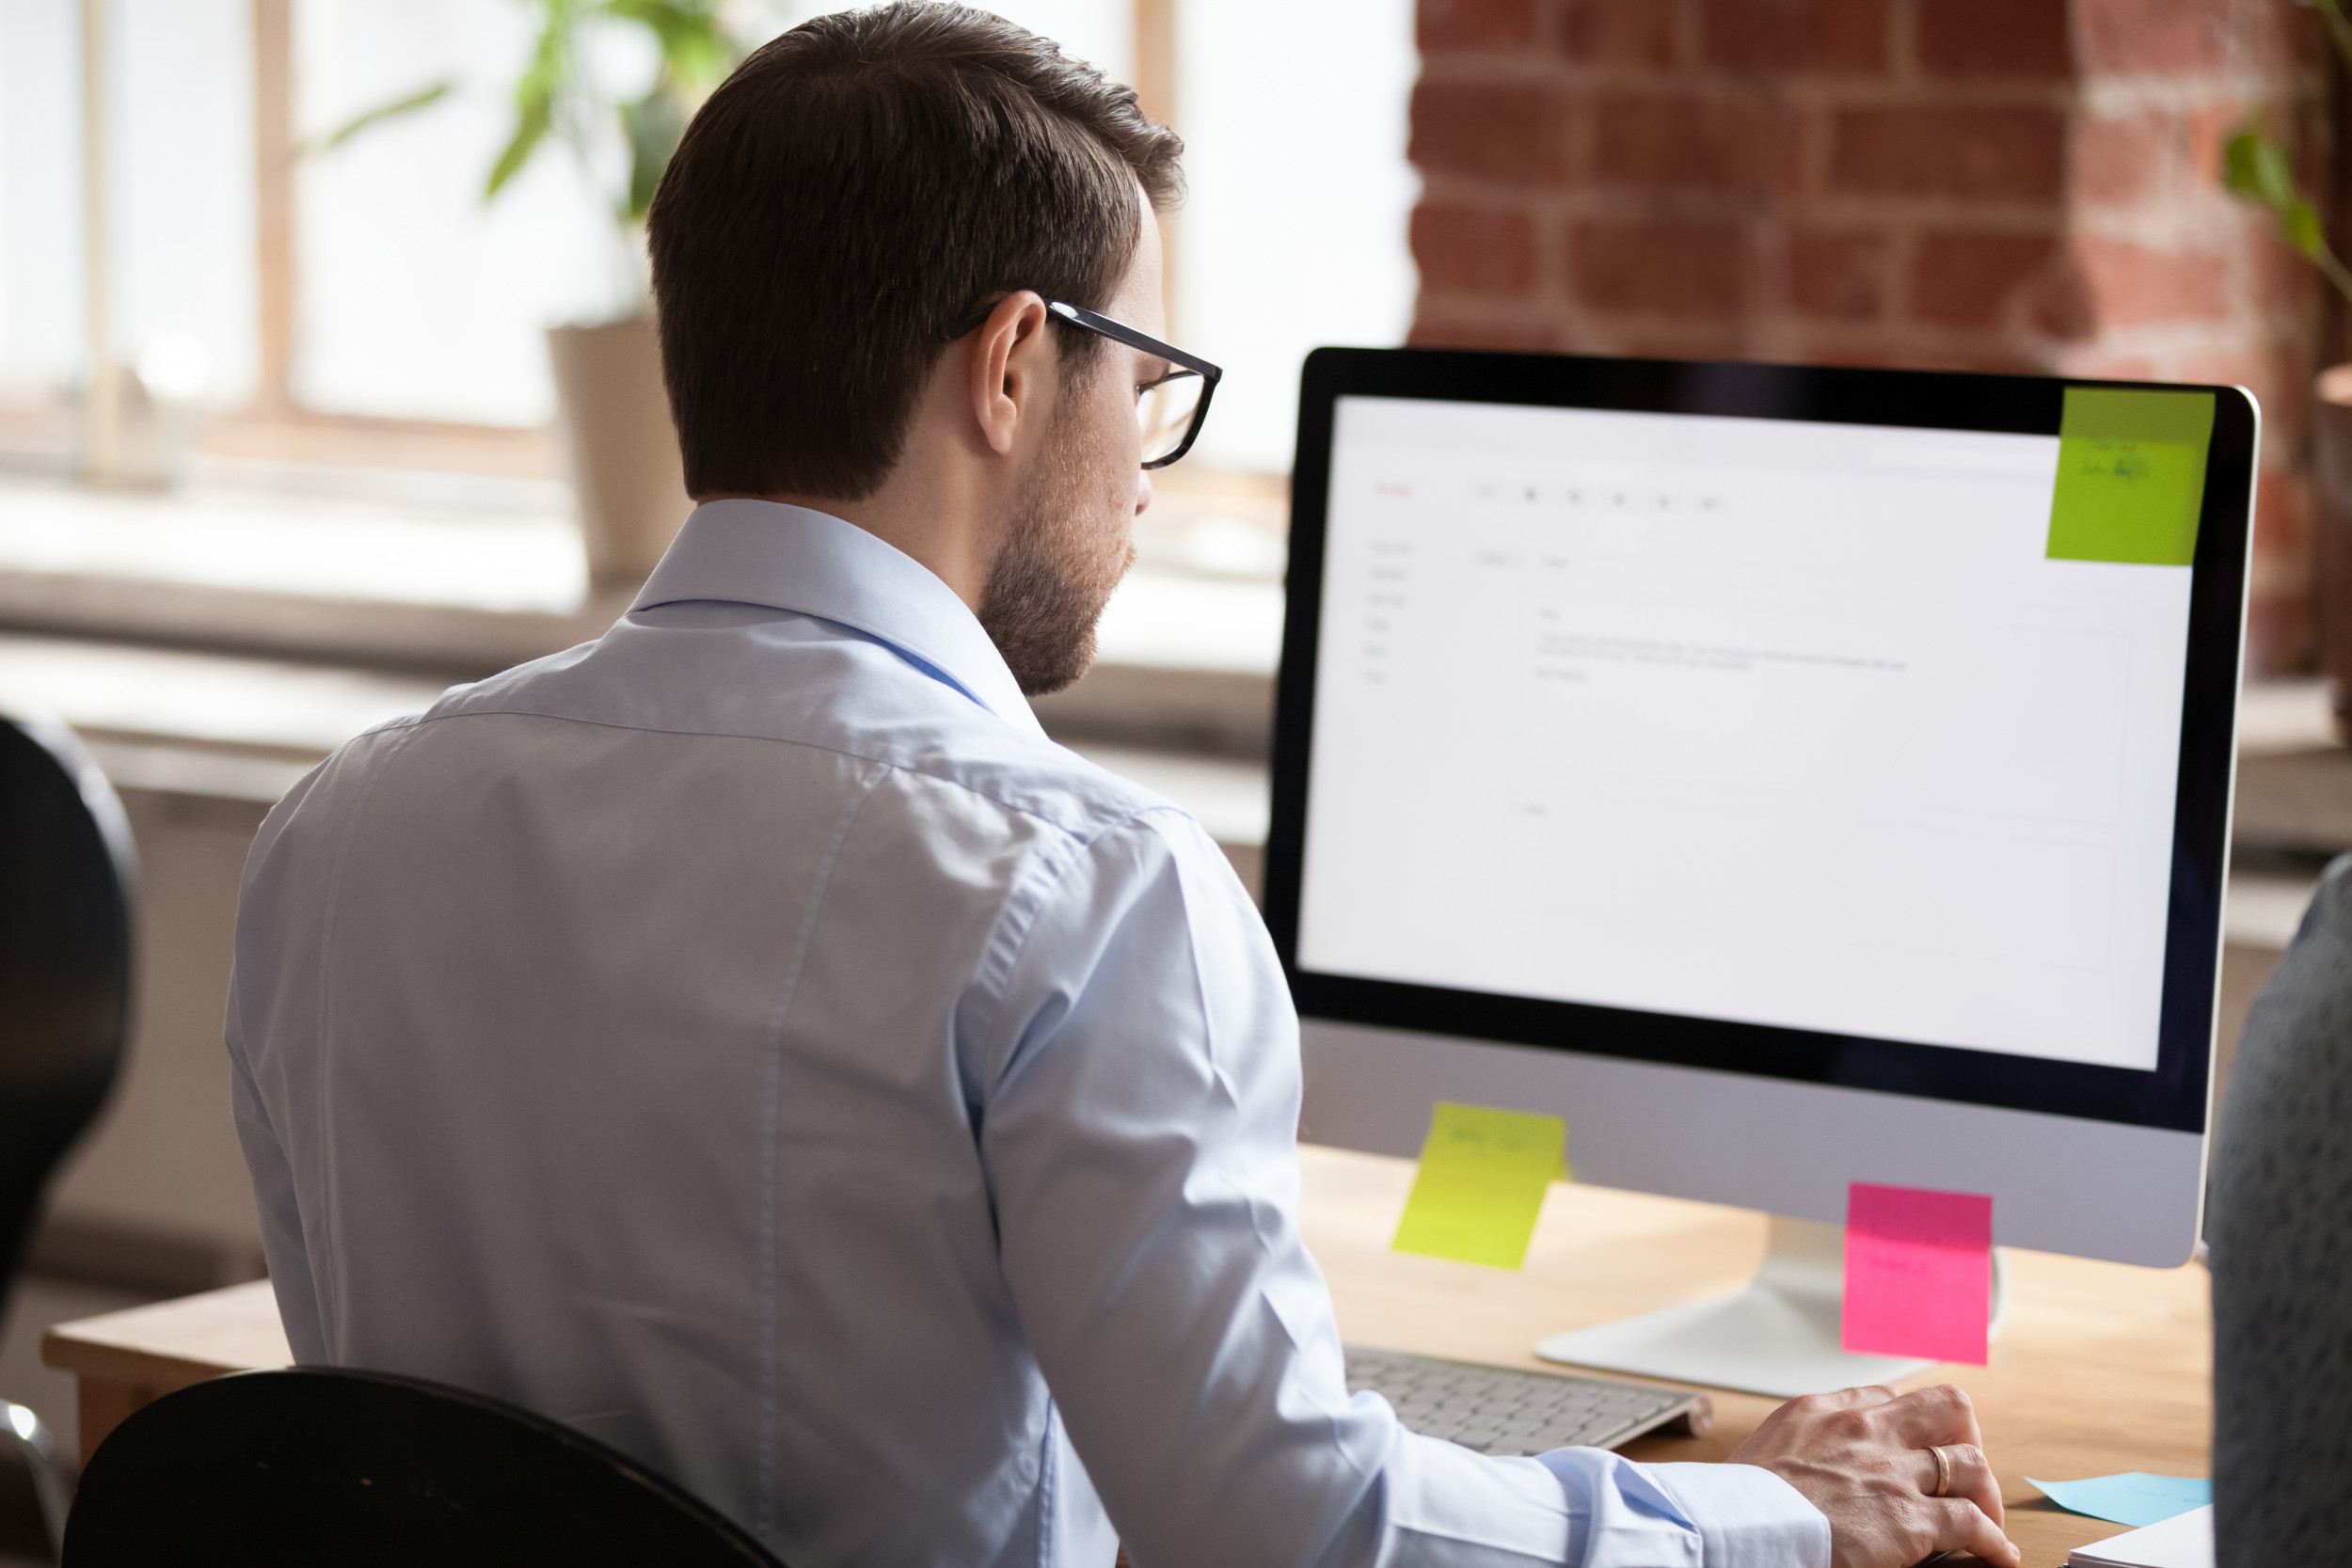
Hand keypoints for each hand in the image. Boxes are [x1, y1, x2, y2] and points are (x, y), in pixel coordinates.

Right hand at [1727, 1384, 2019, 1567]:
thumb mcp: (1762, 1450)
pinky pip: (1973, 1524)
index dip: (1907, 1426)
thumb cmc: (1736, 1501)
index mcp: (1822, 1411)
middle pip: (1947, 1407)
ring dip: (1984, 1494)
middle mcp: (1865, 1431)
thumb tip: (1809, 1467)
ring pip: (1971, 1463)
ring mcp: (1891, 1472)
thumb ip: (1797, 1446)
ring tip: (1985, 1520)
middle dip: (1963, 1438)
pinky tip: (1998, 1556)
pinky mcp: (1907, 1519)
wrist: (1734, 1526)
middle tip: (1957, 1471)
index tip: (1911, 1448)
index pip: (1887, 1398)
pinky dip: (1994, 1543)